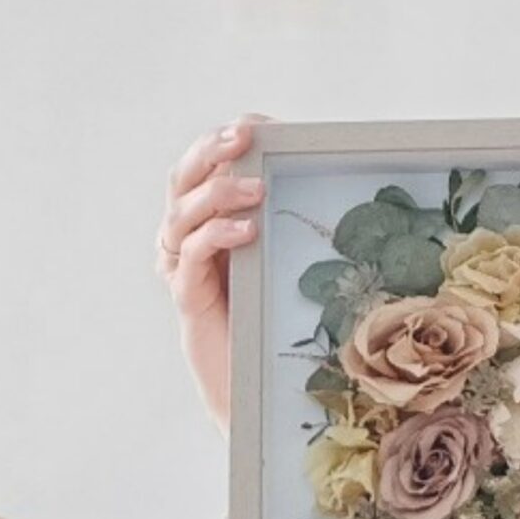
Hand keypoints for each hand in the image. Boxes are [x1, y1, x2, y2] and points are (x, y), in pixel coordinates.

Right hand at [156, 114, 274, 435]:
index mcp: (210, 222)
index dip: (225, 141)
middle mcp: (188, 241)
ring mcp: (183, 270)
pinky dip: (215, 236)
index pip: (206, 166)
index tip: (261, 126)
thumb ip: (295, 222)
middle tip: (244, 136)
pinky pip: (191, 257)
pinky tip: (246, 229)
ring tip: (256, 188)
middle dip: (210, 151)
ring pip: (181, 215)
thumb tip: (337, 175)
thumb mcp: (289, 259)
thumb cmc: (278, 323)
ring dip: (218, 193)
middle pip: (182, 180)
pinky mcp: (188, 300)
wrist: (257, 392)